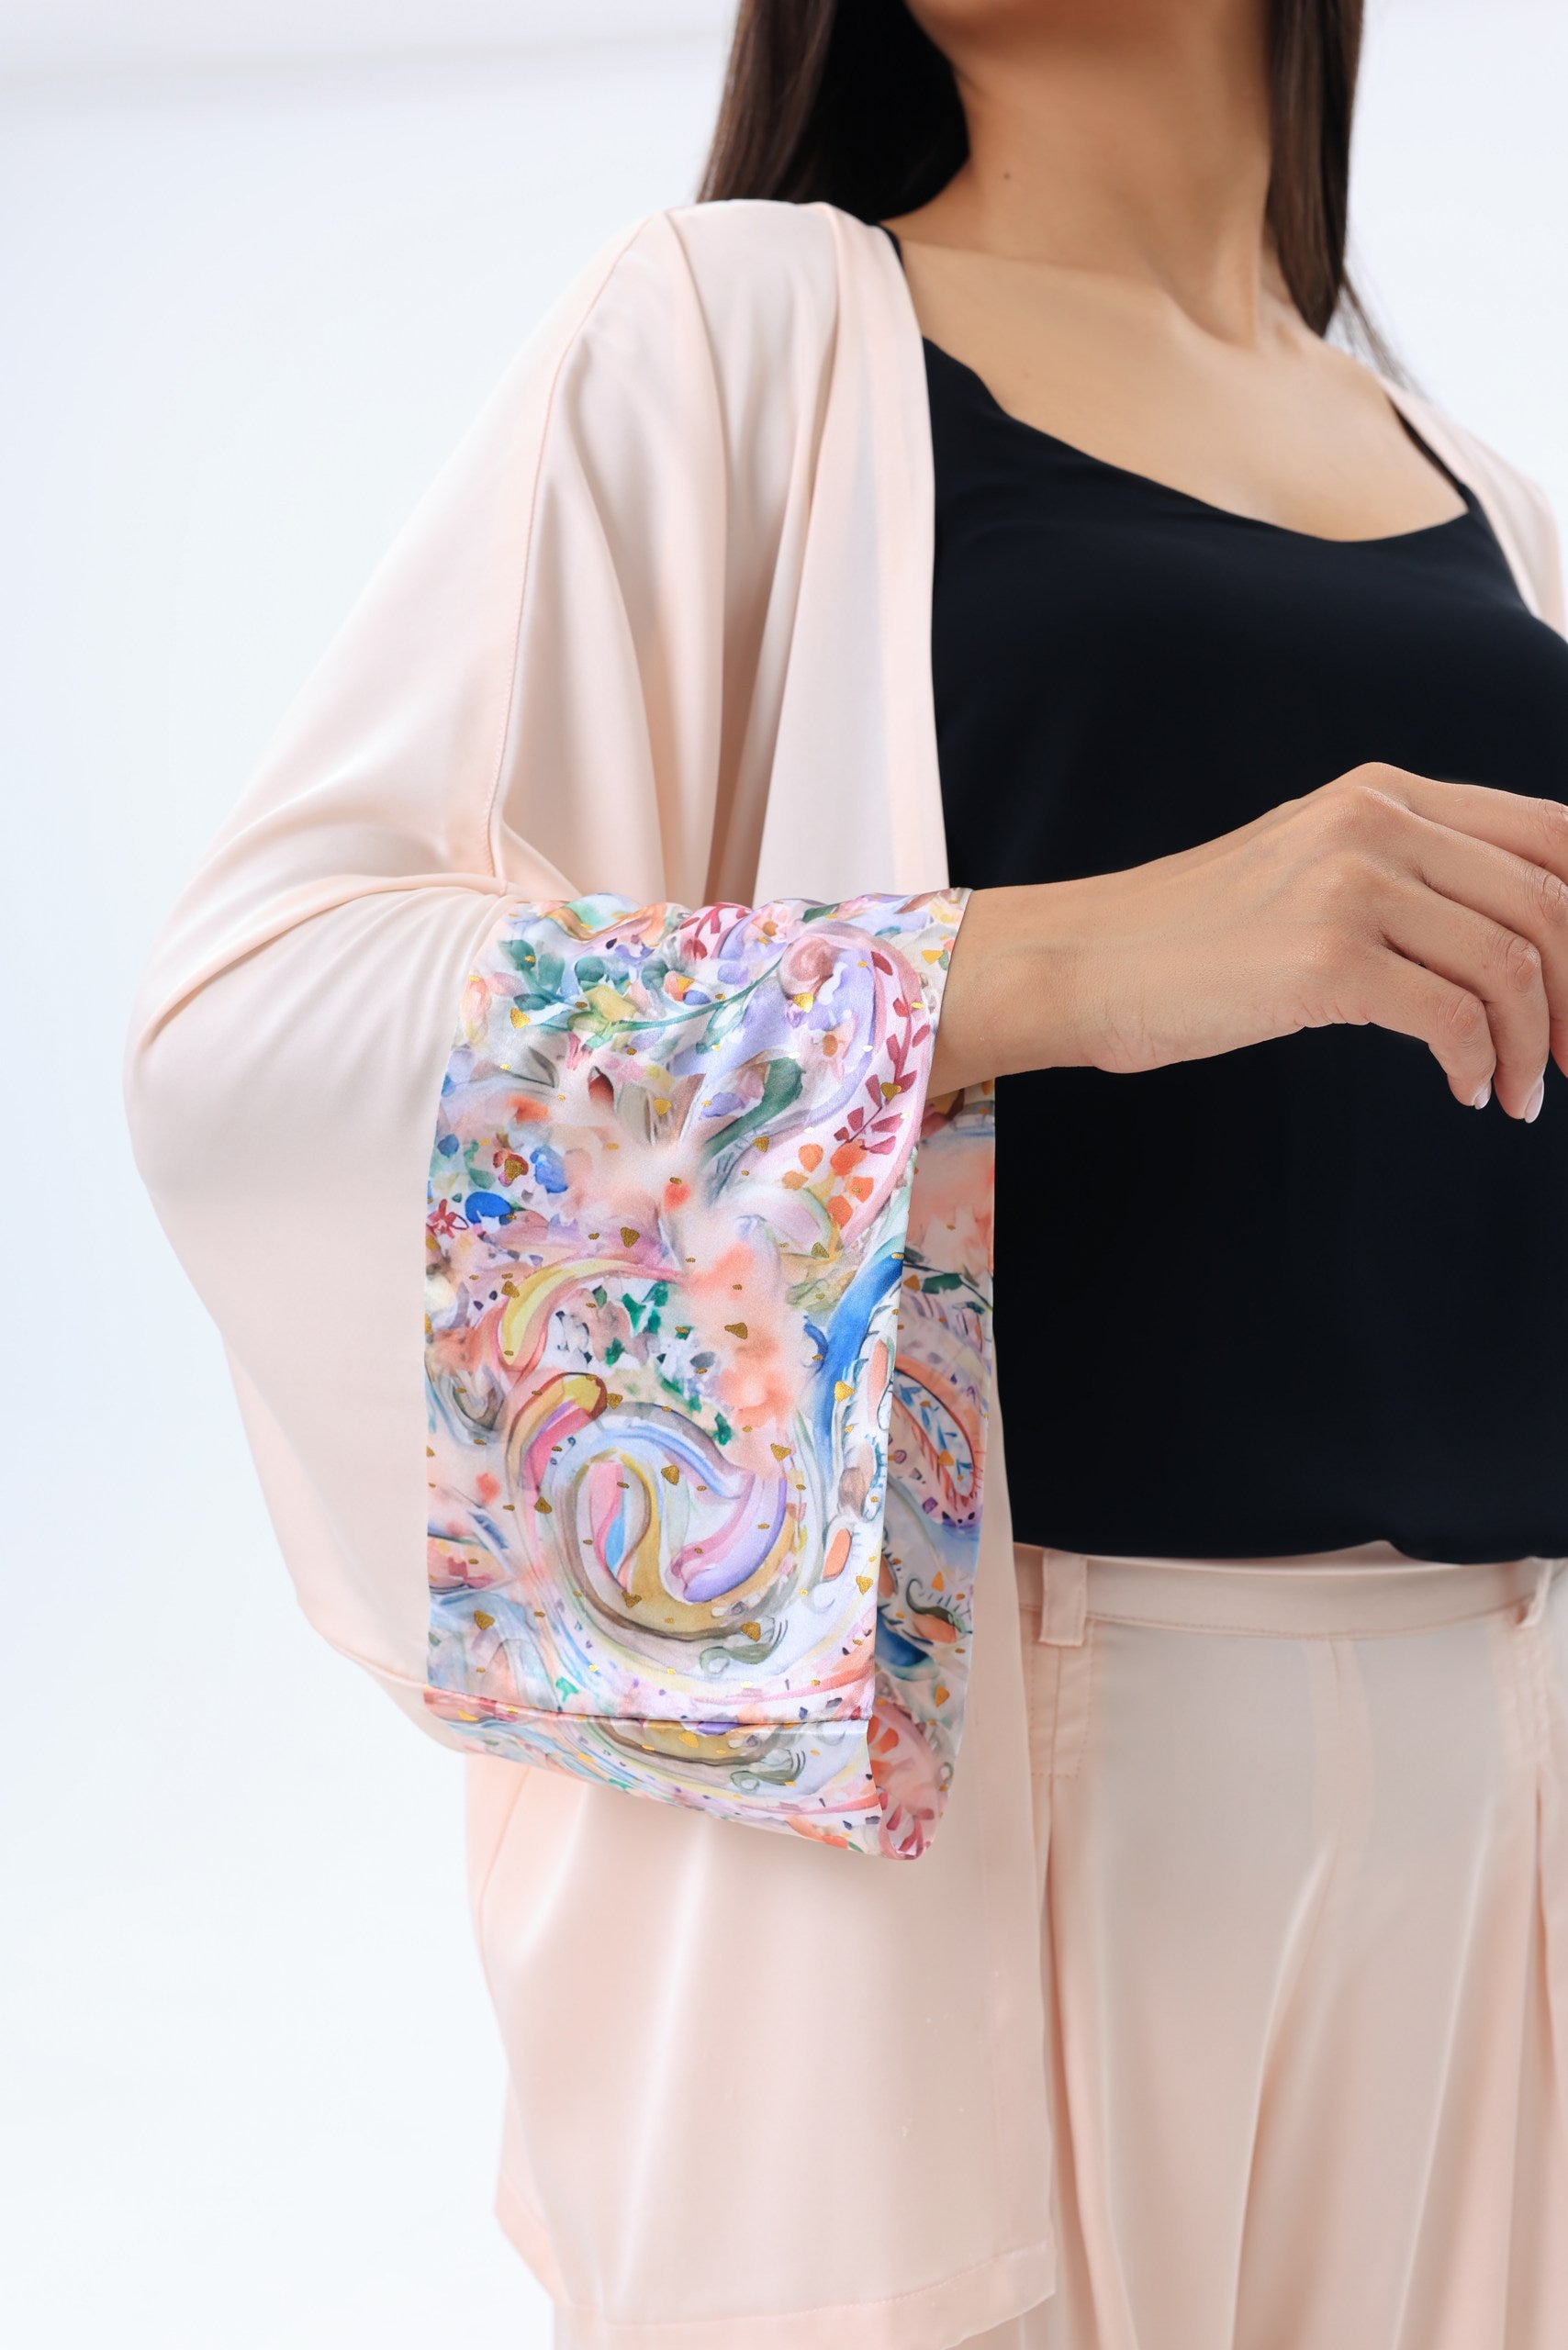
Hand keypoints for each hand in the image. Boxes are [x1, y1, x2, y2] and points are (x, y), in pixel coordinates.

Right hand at [931, 763, 1567, 1119]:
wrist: (1085, 962)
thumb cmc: (1194, 939)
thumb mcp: (1311, 872)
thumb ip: (1406, 875)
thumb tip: (1521, 935)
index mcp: (1384, 793)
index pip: (1550, 833)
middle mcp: (1377, 820)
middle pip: (1547, 900)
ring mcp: (1349, 884)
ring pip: (1511, 963)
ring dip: (1535, 1044)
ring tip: (1519, 1095)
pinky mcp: (1324, 958)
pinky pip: (1453, 1017)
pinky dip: (1479, 1064)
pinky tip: (1466, 1092)